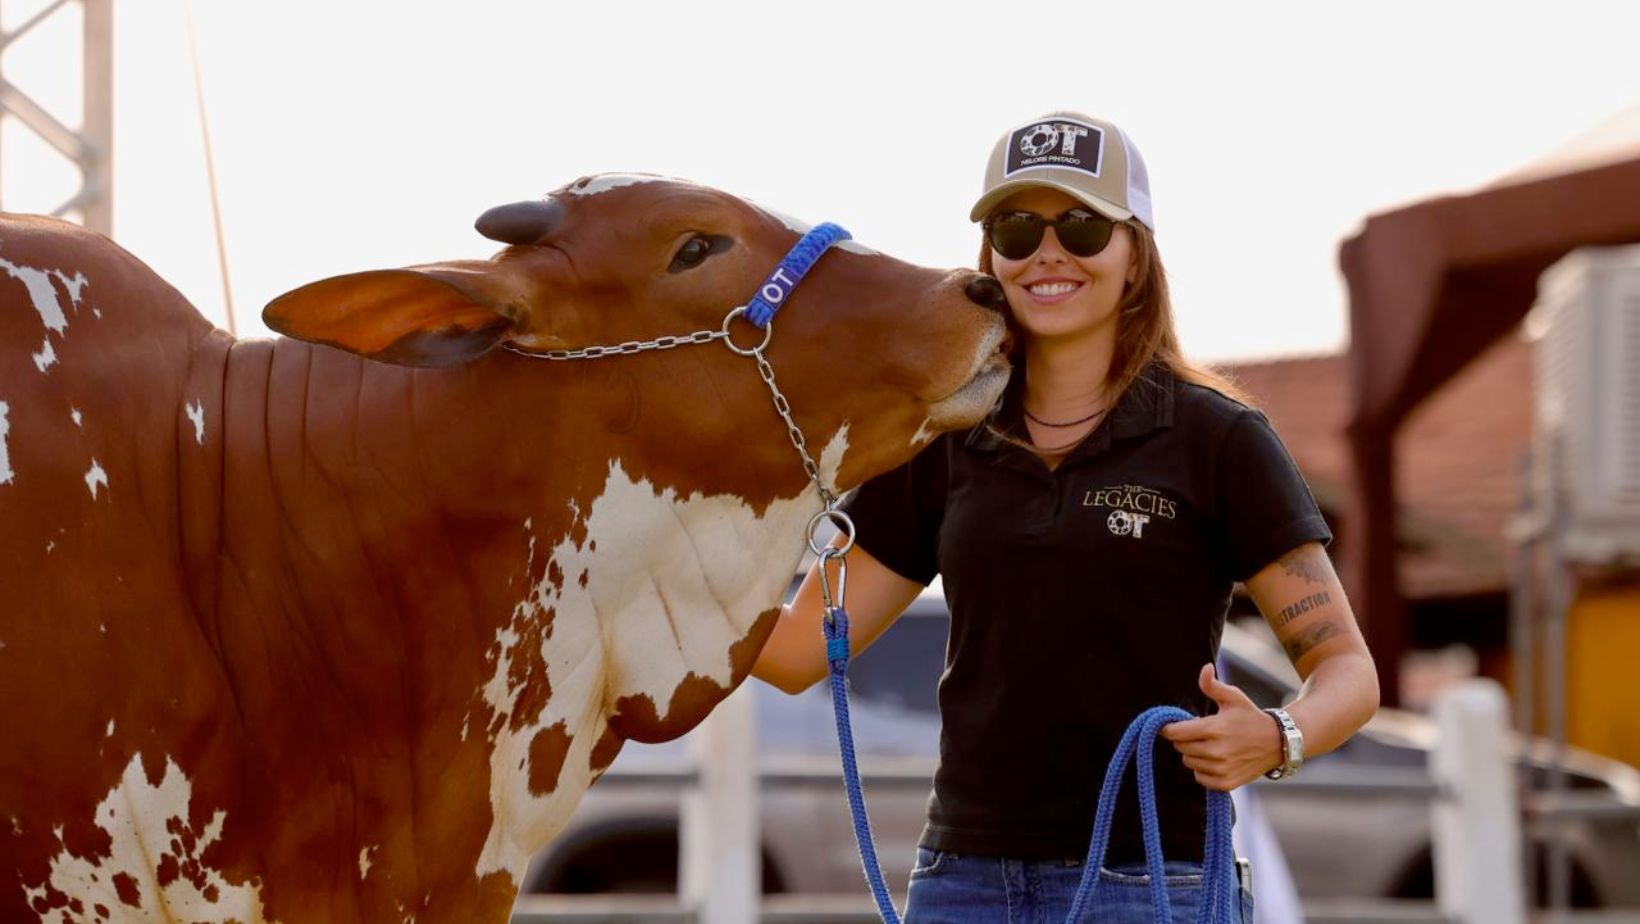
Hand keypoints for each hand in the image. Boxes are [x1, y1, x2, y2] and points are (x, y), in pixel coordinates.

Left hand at [1158, 663, 1282, 790]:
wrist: (1277, 743)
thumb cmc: (1251, 717)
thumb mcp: (1234, 697)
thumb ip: (1213, 685)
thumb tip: (1205, 668)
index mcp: (1215, 729)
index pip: (1175, 733)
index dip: (1169, 728)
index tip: (1171, 725)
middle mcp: (1217, 752)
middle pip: (1180, 747)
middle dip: (1184, 739)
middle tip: (1198, 733)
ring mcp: (1221, 769)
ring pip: (1188, 763)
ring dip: (1193, 754)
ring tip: (1209, 745)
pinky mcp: (1226, 783)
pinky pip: (1200, 777)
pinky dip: (1203, 770)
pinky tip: (1214, 759)